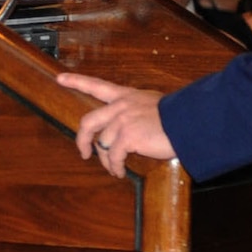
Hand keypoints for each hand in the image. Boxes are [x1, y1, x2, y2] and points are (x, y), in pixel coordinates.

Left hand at [55, 72, 176, 176]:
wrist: (191, 121)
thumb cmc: (179, 116)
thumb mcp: (155, 104)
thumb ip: (137, 111)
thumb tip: (130, 130)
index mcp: (126, 96)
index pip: (97, 86)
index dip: (77, 81)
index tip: (60, 78)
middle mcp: (120, 106)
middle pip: (88, 122)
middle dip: (81, 139)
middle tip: (83, 152)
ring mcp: (122, 121)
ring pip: (102, 144)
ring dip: (107, 160)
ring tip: (114, 169)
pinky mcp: (127, 137)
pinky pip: (114, 156)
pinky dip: (115, 167)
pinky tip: (119, 172)